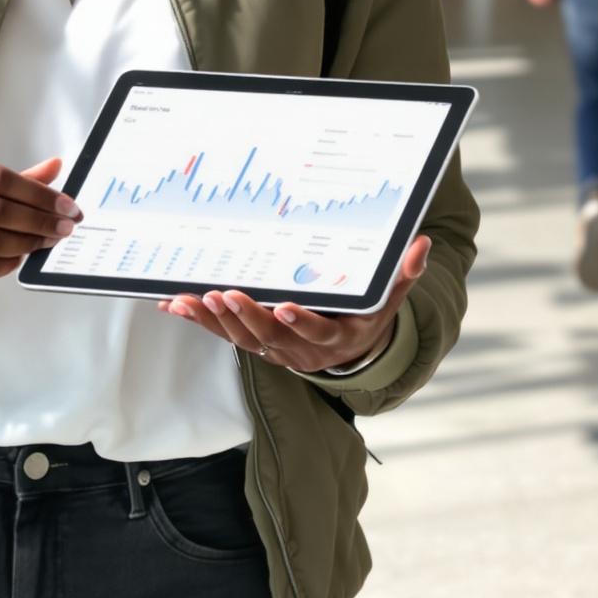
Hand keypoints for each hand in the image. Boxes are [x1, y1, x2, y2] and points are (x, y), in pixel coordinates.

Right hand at [0, 153, 78, 290]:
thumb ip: (13, 178)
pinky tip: (20, 257)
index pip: (0, 178)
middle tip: (65, 228)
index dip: (39, 193)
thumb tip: (56, 166)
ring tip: (47, 242)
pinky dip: (8, 263)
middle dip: (40, 221)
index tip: (67, 206)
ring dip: (29, 243)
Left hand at [158, 236, 430, 376]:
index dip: (301, 323)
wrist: (351, 353)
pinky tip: (175, 306)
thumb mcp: (389, 299)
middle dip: (247, 317)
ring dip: (216, 321)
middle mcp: (302, 351)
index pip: (318, 332)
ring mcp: (276, 350)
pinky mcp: (256, 344)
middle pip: (270, 337)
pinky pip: (224, 335)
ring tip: (194, 299)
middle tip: (227, 295)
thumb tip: (422, 244)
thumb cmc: (368, 318)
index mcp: (336, 337)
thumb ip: (403, 275)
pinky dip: (200, 321)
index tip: (285, 307)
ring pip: (241, 339)